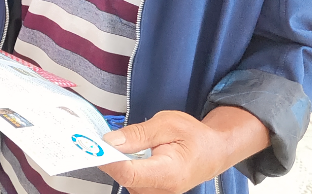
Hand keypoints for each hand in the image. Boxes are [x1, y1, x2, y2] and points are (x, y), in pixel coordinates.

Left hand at [100, 108, 267, 193]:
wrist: (213, 152)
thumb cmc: (195, 137)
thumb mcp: (167, 123)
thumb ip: (138, 133)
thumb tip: (111, 140)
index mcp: (168, 172)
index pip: (128, 173)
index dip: (109, 160)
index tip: (97, 146)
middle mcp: (163, 190)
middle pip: (124, 178)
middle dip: (113, 158)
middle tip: (108, 139)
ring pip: (126, 181)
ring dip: (121, 163)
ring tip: (129, 145)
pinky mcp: (153, 193)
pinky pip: (132, 182)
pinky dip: (128, 167)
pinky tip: (133, 155)